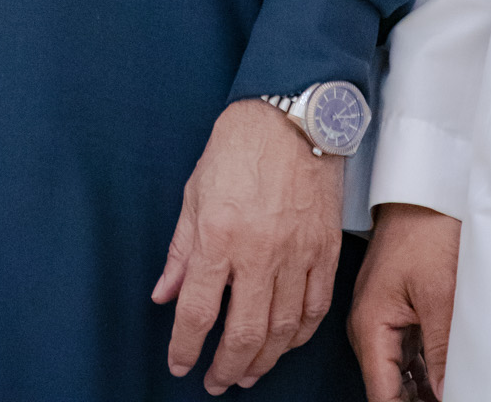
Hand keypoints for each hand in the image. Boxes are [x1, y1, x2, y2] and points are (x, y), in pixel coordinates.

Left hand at [152, 99, 344, 393]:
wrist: (292, 114)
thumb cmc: (240, 144)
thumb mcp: (195, 192)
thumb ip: (181, 251)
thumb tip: (165, 294)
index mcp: (220, 236)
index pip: (199, 312)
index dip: (185, 347)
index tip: (180, 363)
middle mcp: (260, 252)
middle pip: (245, 334)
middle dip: (227, 367)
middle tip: (216, 381)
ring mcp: (297, 254)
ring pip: (283, 330)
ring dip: (264, 361)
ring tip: (248, 372)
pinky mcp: (325, 250)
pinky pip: (316, 308)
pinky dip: (300, 335)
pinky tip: (286, 342)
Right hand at [348, 201, 460, 400]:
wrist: (424, 190)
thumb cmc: (425, 229)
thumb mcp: (440, 295)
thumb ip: (442, 353)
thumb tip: (445, 395)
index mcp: (370, 326)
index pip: (383, 396)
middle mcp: (370, 328)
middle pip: (390, 388)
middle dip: (417, 401)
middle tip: (457, 398)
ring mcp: (383, 319)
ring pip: (401, 374)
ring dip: (425, 390)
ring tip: (458, 391)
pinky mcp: (398, 311)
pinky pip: (409, 355)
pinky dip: (428, 372)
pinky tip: (450, 380)